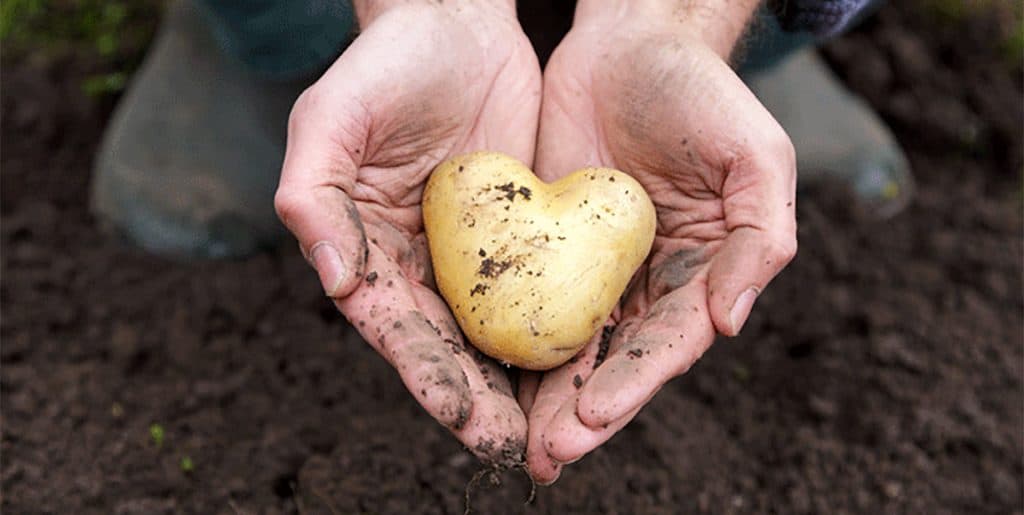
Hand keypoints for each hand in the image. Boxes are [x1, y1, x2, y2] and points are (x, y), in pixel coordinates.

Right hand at [274, 0, 540, 466]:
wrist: (455, 22)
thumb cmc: (383, 66)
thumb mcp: (330, 120)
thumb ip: (313, 198)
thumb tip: (334, 281)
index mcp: (366, 253)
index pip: (396, 328)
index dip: (426, 376)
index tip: (462, 417)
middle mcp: (418, 265)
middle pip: (449, 347)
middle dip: (480, 402)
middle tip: (517, 447)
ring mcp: (474, 255)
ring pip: (498, 333)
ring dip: (521, 385)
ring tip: (553, 431)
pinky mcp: (523, 235)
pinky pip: (543, 289)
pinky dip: (557, 328)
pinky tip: (587, 364)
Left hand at [519, 1, 796, 482]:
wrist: (629, 43)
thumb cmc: (702, 94)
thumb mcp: (755, 158)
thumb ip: (760, 241)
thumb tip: (730, 325)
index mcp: (704, 275)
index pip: (669, 344)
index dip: (634, 384)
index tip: (593, 416)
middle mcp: (650, 284)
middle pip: (615, 362)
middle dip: (582, 412)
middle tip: (546, 454)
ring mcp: (596, 269)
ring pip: (569, 345)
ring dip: (544, 396)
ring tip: (516, 441)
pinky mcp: (549, 245)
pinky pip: (528, 298)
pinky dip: (512, 339)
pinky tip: (487, 374)